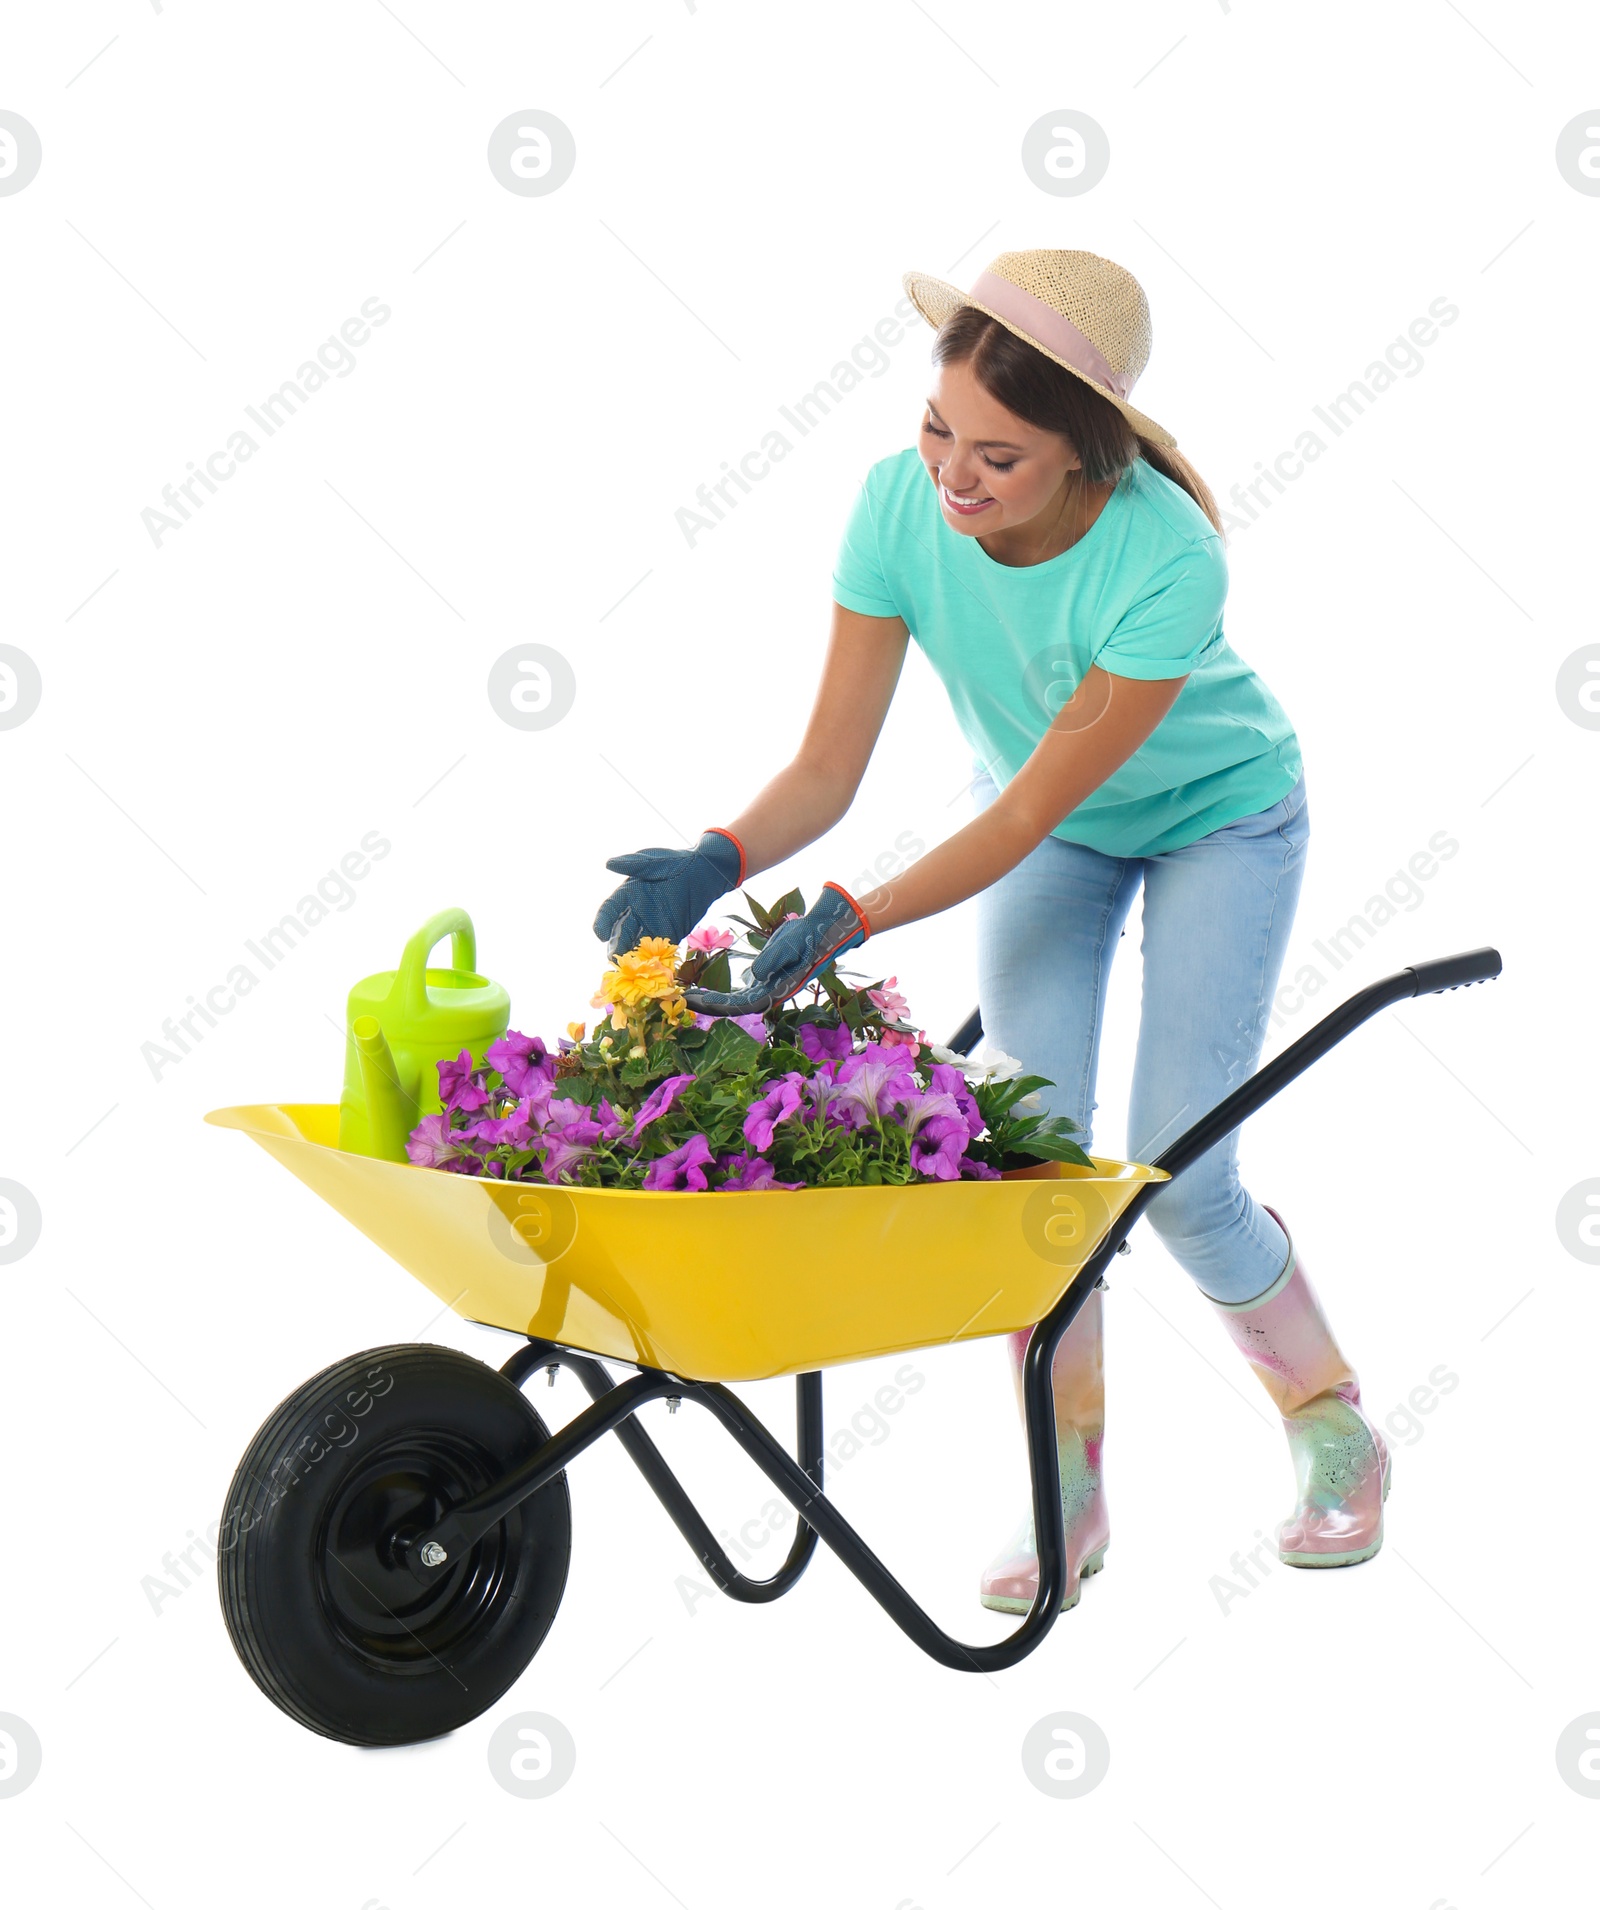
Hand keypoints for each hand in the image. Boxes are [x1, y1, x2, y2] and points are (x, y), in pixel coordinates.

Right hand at [594, 829, 742, 953]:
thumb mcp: (655, 860)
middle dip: (617, 945)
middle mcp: (637, 912)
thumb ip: (634, 863)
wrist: (706, 872)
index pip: (610, 910)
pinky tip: (652, 967)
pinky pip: (659, 949)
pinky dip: (654, 959)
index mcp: (628, 894)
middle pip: (621, 932)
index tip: (601, 934)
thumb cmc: (678, 861)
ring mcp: (653, 924)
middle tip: (615, 957)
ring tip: (631, 967)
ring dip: (634, 956)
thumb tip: (609, 863)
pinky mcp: (670, 933)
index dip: (603, 922)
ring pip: (637, 944)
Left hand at [685, 883, 869, 1013]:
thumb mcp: (789, 944)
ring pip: (735, 999)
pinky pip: (739, 989)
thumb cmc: (807, 937)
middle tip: (681, 997)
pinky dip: (722, 990)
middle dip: (707, 1004)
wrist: (822, 930)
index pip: (739, 1005)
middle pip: (733, 1006)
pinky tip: (705, 986)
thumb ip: (771, 960)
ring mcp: (766, 986)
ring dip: (712, 999)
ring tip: (688, 994)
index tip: (692, 999)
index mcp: (775, 990)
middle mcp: (769, 992)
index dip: (715, 1005)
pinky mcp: (764, 977)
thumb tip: (753, 976)